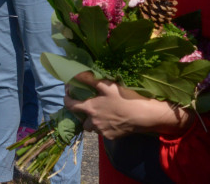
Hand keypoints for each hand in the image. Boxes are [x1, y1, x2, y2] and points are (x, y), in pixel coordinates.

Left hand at [64, 76, 192, 139]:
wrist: (143, 115)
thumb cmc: (124, 98)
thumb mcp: (107, 85)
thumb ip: (89, 79)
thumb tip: (74, 73)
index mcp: (90, 108)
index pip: (70, 106)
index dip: (66, 99)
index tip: (68, 94)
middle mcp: (93, 122)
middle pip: (82, 121)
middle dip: (84, 115)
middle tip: (90, 107)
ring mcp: (102, 131)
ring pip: (93, 128)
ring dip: (94, 122)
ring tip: (102, 114)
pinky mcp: (112, 136)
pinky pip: (104, 132)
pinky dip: (105, 126)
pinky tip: (113, 119)